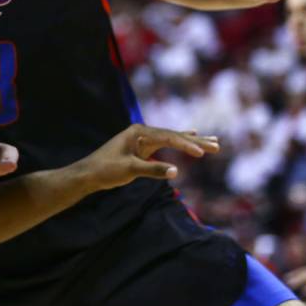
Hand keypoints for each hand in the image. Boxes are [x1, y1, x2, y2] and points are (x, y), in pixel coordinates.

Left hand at [80, 124, 219, 190]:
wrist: (88, 174)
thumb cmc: (105, 170)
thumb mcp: (129, 170)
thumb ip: (152, 170)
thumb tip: (176, 171)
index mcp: (138, 132)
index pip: (168, 137)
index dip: (186, 145)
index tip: (202, 153)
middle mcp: (142, 132)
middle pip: (174, 135)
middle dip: (196, 141)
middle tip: (217, 145)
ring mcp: (142, 138)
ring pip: (172, 139)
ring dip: (192, 141)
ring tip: (213, 142)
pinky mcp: (142, 147)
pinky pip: (165, 143)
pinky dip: (180, 142)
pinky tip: (191, 136)